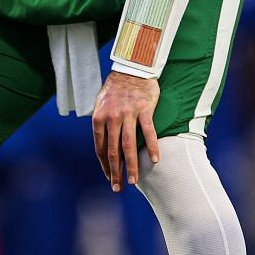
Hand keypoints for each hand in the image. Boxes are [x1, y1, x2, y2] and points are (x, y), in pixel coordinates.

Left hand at [92, 70, 160, 191]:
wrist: (131, 67)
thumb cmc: (116, 87)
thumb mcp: (101, 103)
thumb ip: (101, 122)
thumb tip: (102, 142)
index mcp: (99, 117)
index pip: (100, 148)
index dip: (104, 165)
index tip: (109, 177)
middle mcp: (111, 117)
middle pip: (113, 151)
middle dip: (115, 172)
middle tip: (118, 188)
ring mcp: (128, 113)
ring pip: (129, 145)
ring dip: (131, 166)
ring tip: (132, 181)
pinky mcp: (144, 109)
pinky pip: (148, 132)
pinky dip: (152, 147)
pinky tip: (155, 160)